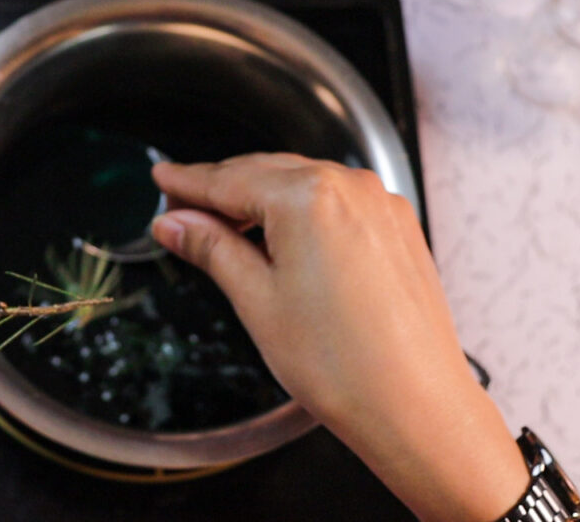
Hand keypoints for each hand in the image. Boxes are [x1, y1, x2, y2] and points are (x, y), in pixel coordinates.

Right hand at [150, 153, 527, 521]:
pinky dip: (301, 211)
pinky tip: (280, 236)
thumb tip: (176, 224)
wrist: (415, 405)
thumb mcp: (256, 300)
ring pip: (302, 184)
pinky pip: (336, 203)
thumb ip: (212, 248)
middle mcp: (351, 188)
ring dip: (260, 199)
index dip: (187, 182)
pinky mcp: (398, 228)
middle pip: (265, 173)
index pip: (227, 180)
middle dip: (220, 190)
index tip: (164, 178)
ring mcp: (381, 205)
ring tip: (224, 227)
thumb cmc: (344, 364)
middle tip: (181, 211)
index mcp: (309, 197)